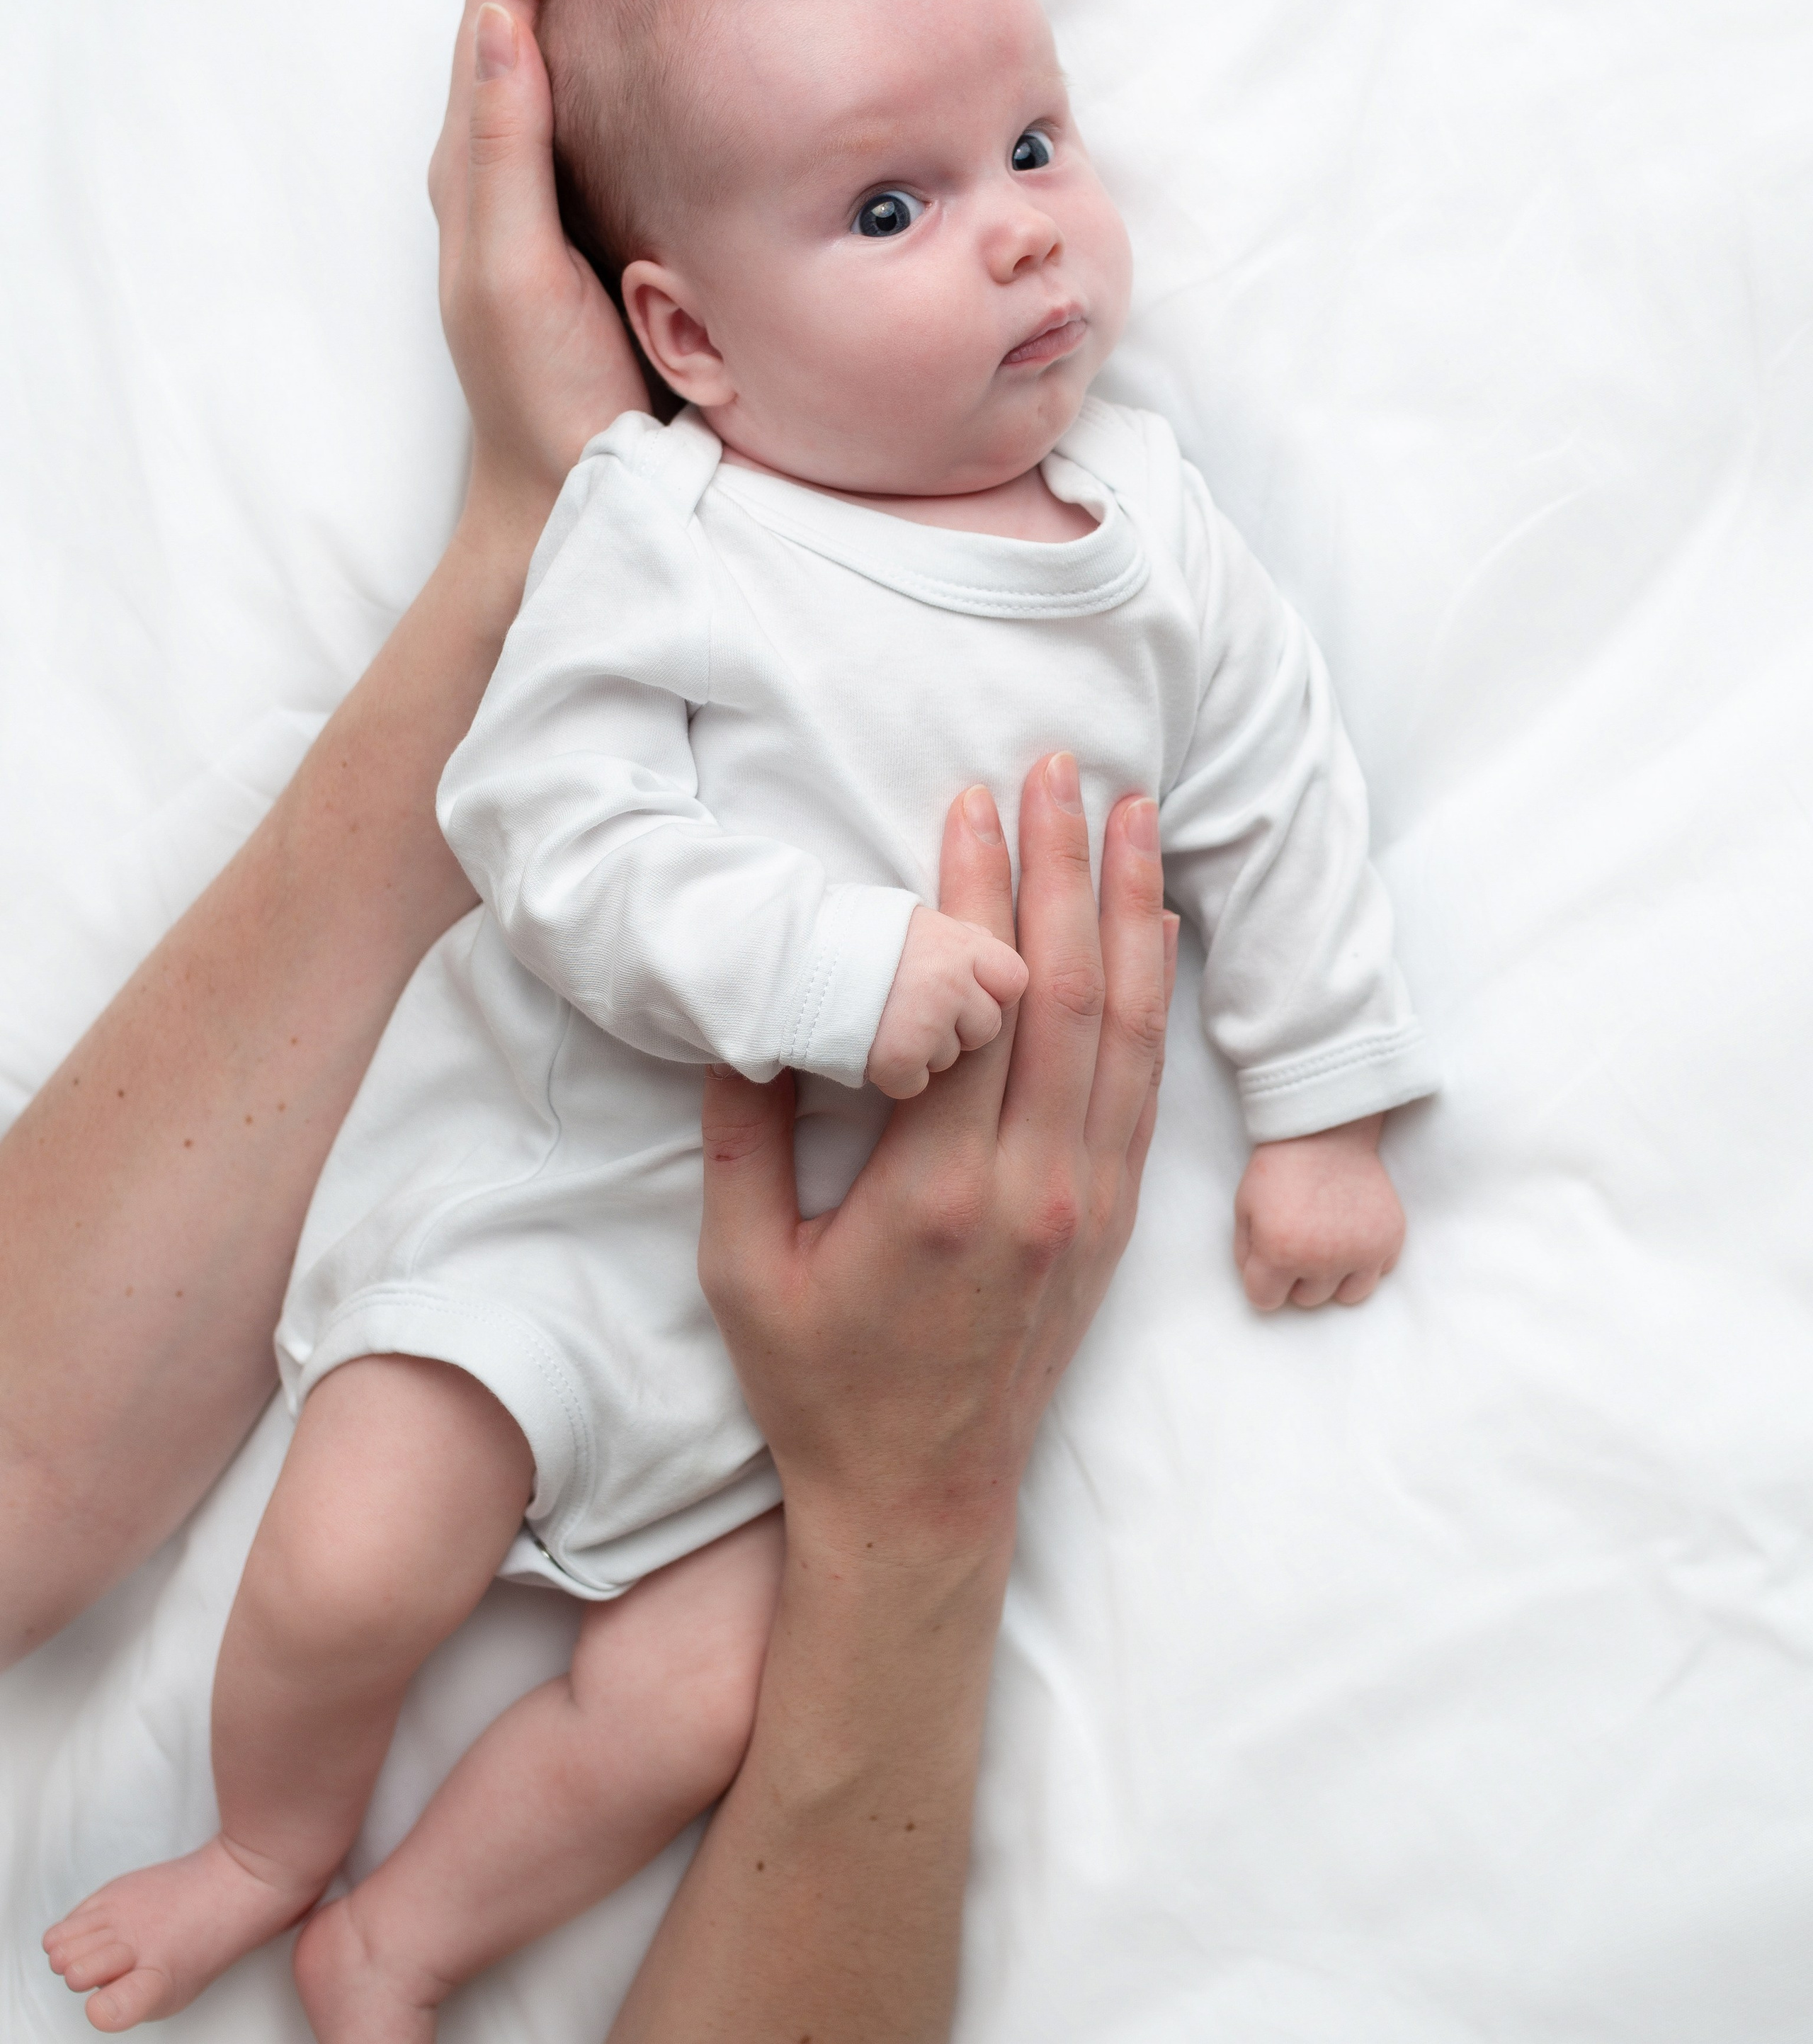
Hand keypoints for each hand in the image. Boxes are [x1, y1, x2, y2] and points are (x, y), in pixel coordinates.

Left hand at [429, 0, 694, 544]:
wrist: (571, 499)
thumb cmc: (541, 404)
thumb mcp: (510, 275)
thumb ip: (502, 153)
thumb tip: (505, 15)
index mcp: (476, 163)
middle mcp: (507, 165)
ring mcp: (555, 196)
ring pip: (578, 47)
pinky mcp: (600, 227)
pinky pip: (618, 110)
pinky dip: (655, 50)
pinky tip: (713, 45)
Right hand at [698, 761, 1176, 1551]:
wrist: (920, 1500)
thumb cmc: (819, 1386)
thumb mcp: (739, 1269)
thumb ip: (741, 1139)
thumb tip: (753, 1016)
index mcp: (934, 1196)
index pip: (971, 1008)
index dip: (972, 895)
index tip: (967, 803)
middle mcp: (1030, 1191)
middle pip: (1061, 996)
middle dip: (1062, 868)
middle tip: (1060, 766)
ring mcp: (1084, 1205)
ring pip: (1123, 1031)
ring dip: (1128, 911)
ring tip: (1133, 812)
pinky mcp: (1110, 1221)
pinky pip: (1144, 1087)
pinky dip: (1154, 997)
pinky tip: (1154, 928)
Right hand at [864, 906, 1028, 1099]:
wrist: (786, 955)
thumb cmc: (850, 939)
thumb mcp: (916, 921)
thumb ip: (961, 940)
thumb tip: (982, 950)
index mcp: (960, 943)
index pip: (1014, 980)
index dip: (989, 991)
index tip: (960, 989)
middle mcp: (951, 980)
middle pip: (987, 1027)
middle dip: (956, 1027)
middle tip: (913, 1009)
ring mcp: (927, 1020)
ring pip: (951, 1059)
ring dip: (924, 1052)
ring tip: (886, 1025)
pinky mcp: (899, 1056)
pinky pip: (915, 1084)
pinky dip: (893, 1078)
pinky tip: (871, 1051)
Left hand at [1233, 1114, 1405, 1309]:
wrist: (1326, 1130)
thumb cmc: (1278, 1168)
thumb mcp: (1243, 1209)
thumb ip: (1245, 1255)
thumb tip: (1262, 1286)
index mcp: (1279, 1252)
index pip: (1265, 1300)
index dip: (1263, 1280)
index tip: (1268, 1257)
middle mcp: (1322, 1260)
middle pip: (1305, 1300)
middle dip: (1297, 1276)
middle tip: (1299, 1237)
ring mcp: (1361, 1252)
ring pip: (1345, 1296)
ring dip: (1333, 1276)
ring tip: (1326, 1242)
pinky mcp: (1389, 1239)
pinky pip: (1378, 1273)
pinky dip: (1366, 1260)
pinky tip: (1352, 1232)